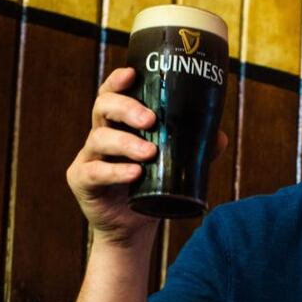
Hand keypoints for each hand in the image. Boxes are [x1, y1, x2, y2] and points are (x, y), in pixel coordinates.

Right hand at [67, 68, 228, 244]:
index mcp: (120, 125)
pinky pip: (94, 172)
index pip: (113, 94)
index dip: (118, 81)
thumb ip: (194, 151)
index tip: (132, 73)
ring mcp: (88, 157)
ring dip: (126, 143)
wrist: (133, 227)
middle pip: (103, 108)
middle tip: (150, 119)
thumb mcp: (174, 167)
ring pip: (100, 139)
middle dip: (126, 108)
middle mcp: (101, 135)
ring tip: (150, 153)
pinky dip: (115, 172)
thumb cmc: (152, 189)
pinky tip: (134, 174)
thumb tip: (219, 136)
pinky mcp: (81, 181)